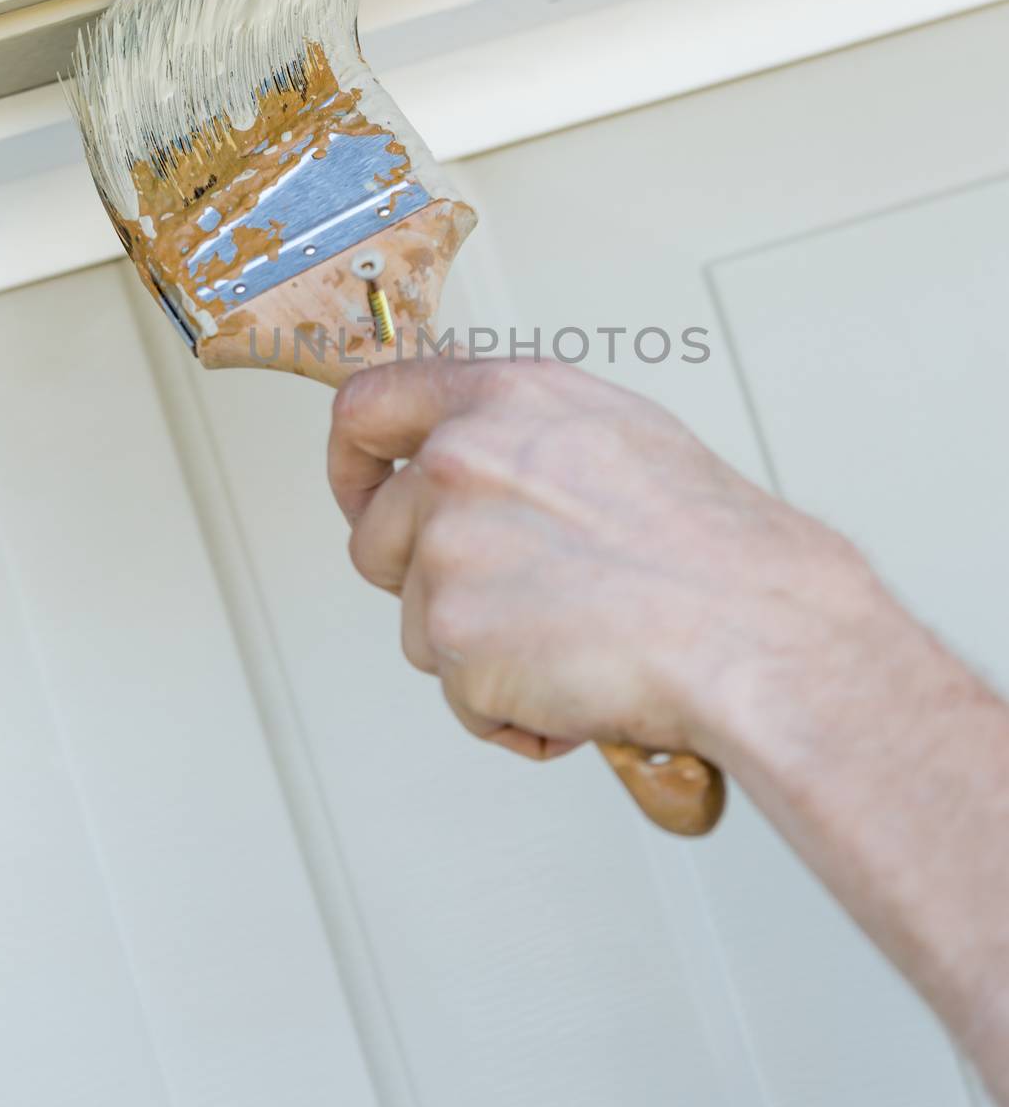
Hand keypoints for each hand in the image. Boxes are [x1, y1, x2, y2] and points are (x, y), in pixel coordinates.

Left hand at [327, 357, 869, 764]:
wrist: (753, 628)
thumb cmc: (710, 545)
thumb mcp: (613, 432)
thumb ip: (517, 431)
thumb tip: (466, 447)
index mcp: (500, 400)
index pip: (366, 409)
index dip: (352, 463)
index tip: (362, 492)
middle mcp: (460, 461)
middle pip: (376, 538)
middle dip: (425, 583)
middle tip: (511, 602)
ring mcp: (450, 548)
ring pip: (418, 624)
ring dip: (480, 650)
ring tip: (573, 638)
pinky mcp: (456, 636)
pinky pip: (457, 693)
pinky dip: (507, 707)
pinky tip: (576, 683)